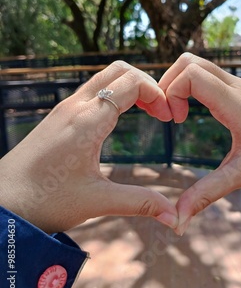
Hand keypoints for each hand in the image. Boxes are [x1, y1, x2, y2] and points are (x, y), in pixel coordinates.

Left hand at [0, 61, 177, 233]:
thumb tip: (175, 218)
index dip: (157, 93)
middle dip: (146, 83)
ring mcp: (64, 108)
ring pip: (104, 77)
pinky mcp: (58, 116)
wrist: (0, 203)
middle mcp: (76, 106)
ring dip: (129, 86)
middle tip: (160, 111)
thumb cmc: (44, 201)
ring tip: (146, 112)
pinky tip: (118, 119)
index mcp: (89, 120)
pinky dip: (113, 93)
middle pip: (119, 69)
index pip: (132, 82)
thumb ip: (140, 203)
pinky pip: (91, 90)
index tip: (169, 118)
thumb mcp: (97, 202)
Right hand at [159, 53, 240, 234]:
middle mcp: (235, 87)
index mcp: (236, 105)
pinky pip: (205, 72)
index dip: (172, 92)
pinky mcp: (237, 87)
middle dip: (169, 83)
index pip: (192, 75)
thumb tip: (178, 221)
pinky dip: (189, 84)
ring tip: (177, 113)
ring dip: (178, 82)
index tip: (176, 120)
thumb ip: (207, 195)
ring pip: (196, 63)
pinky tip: (190, 111)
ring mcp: (237, 83)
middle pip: (189, 61)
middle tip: (169, 114)